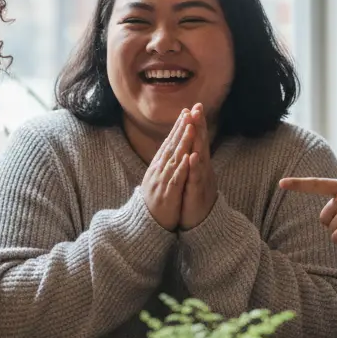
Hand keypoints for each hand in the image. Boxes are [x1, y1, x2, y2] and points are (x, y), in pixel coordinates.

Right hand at [141, 109, 192, 230]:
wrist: (146, 225)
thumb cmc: (154, 202)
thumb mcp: (157, 179)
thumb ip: (162, 164)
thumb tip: (167, 150)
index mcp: (158, 166)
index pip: (169, 143)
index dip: (177, 127)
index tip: (185, 112)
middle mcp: (159, 170)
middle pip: (171, 146)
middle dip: (180, 129)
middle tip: (188, 112)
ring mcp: (162, 181)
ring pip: (174, 159)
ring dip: (182, 143)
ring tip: (190, 128)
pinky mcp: (167, 194)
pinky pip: (176, 179)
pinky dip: (182, 167)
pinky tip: (188, 157)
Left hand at [179, 104, 216, 230]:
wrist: (202, 225)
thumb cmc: (195, 200)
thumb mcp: (195, 178)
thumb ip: (195, 163)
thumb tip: (192, 146)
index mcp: (200, 165)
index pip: (198, 140)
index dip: (197, 124)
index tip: (194, 106)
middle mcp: (203, 169)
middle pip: (202, 143)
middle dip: (200, 126)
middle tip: (198, 107)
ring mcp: (201, 180)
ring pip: (200, 157)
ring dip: (198, 141)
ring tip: (194, 125)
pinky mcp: (197, 193)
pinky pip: (196, 179)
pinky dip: (194, 167)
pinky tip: (192, 156)